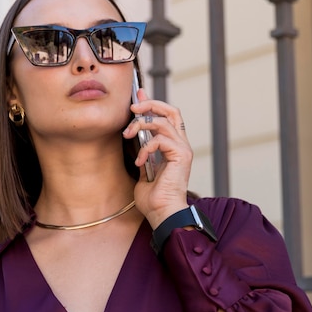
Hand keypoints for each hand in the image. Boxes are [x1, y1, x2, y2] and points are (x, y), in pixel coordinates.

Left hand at [123, 87, 192, 228]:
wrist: (162, 214)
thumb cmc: (154, 199)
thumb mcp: (143, 171)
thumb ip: (143, 154)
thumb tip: (135, 140)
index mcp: (174, 147)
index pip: (167, 116)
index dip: (152, 104)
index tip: (137, 98)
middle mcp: (181, 145)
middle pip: (171, 111)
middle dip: (150, 104)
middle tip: (132, 108)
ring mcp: (183, 149)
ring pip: (162, 121)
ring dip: (141, 125)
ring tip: (128, 135)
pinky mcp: (181, 155)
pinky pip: (161, 140)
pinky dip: (146, 148)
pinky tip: (140, 162)